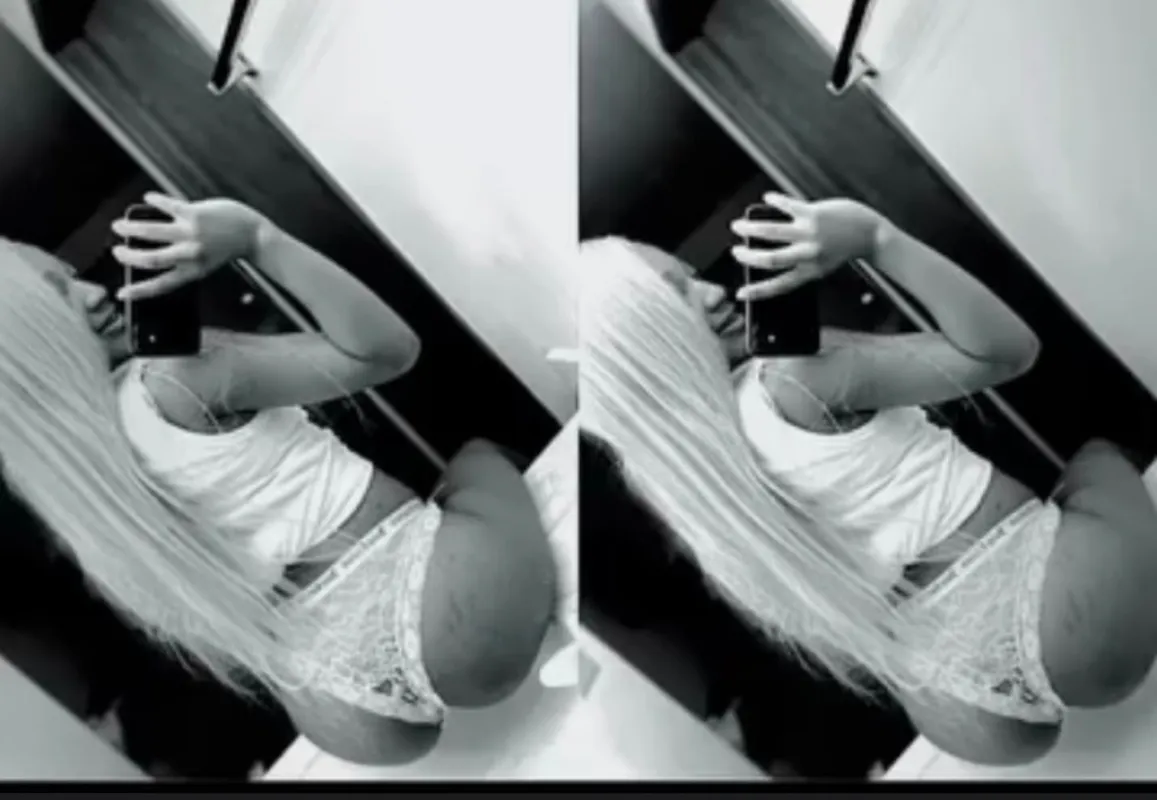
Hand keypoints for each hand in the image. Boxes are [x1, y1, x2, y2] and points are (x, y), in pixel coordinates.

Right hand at [111, 193, 268, 301]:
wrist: (253, 234)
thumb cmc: (228, 247)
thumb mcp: (205, 262)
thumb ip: (183, 261)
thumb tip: (156, 254)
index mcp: (193, 271)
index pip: (161, 285)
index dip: (139, 291)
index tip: (122, 294)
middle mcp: (190, 255)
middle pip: (150, 259)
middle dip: (128, 256)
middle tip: (117, 251)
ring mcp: (191, 233)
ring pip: (152, 231)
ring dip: (131, 228)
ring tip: (120, 225)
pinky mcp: (194, 214)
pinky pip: (168, 205)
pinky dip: (155, 201)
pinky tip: (147, 198)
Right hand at [729, 193, 885, 300]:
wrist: (870, 234)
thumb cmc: (845, 249)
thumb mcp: (822, 264)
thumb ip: (800, 263)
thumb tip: (772, 255)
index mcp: (810, 272)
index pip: (778, 286)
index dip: (757, 292)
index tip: (740, 294)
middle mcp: (808, 255)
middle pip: (770, 260)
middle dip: (747, 256)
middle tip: (736, 252)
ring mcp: (810, 233)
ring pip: (772, 231)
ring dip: (751, 228)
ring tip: (739, 225)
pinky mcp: (814, 214)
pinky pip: (788, 205)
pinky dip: (774, 201)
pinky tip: (767, 198)